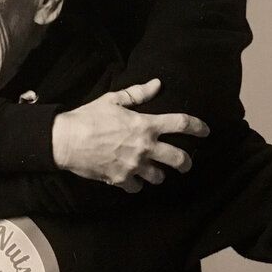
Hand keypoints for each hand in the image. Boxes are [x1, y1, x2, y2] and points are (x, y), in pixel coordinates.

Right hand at [52, 78, 209, 191]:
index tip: (206, 131)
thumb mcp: (114, 100)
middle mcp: (145, 147)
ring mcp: (134, 166)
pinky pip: (138, 187)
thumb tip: (157, 84)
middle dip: (187, 162)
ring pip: (159, 176)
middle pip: (179, 158)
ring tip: (155, 171)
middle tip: (186, 164)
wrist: (65, 140)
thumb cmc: (88, 117)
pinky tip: (133, 178)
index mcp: (145, 125)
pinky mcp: (121, 179)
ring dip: (159, 174)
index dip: (198, 127)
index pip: (181, 124)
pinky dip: (137, 183)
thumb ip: (138, 94)